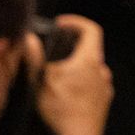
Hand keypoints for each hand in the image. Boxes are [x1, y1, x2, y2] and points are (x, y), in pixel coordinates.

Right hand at [30, 14, 113, 134]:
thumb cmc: (64, 112)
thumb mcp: (42, 82)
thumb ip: (36, 58)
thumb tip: (29, 39)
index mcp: (90, 60)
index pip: (91, 29)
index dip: (76, 22)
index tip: (62, 24)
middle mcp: (102, 71)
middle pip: (90, 49)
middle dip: (72, 48)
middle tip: (55, 51)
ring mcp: (104, 88)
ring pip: (91, 69)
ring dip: (76, 68)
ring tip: (57, 76)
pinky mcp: (102, 102)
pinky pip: (93, 86)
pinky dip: (81, 85)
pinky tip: (66, 94)